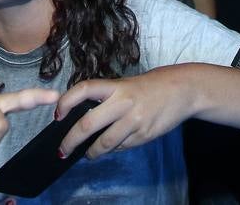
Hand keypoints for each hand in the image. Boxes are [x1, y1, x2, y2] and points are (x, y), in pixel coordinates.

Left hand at [56, 66, 198, 159]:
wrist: (182, 90)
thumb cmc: (150, 86)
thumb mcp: (126, 84)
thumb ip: (107, 99)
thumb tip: (85, 120)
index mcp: (116, 86)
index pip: (84, 90)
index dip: (66, 101)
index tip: (57, 114)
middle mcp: (123, 102)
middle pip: (88, 124)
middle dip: (70, 140)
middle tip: (62, 150)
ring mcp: (134, 121)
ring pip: (104, 143)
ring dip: (91, 152)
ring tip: (87, 154)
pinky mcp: (144, 135)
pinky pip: (122, 147)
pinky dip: (114, 149)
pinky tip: (113, 146)